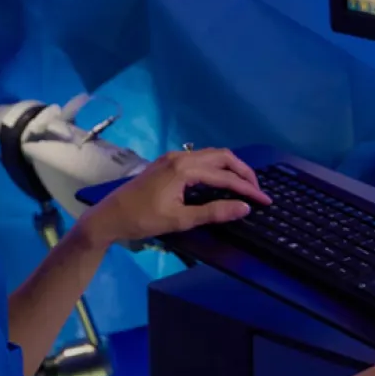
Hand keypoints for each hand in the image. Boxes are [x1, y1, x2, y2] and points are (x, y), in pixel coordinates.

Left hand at [76, 148, 271, 247]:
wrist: (109, 216)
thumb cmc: (142, 219)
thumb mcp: (180, 220)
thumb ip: (214, 212)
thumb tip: (244, 208)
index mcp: (184, 168)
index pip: (225, 176)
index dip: (248, 189)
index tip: (265, 201)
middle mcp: (180, 157)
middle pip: (222, 156)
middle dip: (243, 172)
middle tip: (257, 190)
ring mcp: (172, 157)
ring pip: (211, 155)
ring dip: (230, 168)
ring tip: (243, 186)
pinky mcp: (167, 163)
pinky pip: (199, 159)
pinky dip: (216, 167)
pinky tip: (220, 181)